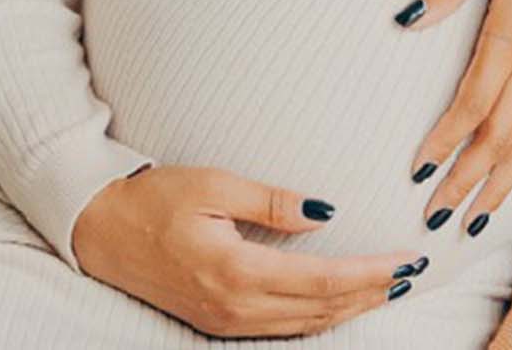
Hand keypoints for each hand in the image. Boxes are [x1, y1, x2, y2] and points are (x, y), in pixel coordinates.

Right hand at [67, 164, 426, 337]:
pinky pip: (285, 328)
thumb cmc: (151, 199)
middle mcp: (236, 305)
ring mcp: (227, 320)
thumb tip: (325, 214)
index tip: (405, 259)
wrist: (99, 231)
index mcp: (237, 270)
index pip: (323, 279)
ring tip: (387, 288)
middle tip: (412, 273)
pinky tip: (340, 301)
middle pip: (323, 308)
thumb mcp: (211, 184)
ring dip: (351, 307)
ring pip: (308, 324)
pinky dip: (321, 315)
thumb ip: (271, 201)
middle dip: (372, 293)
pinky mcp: (220, 322)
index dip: (370, 272)